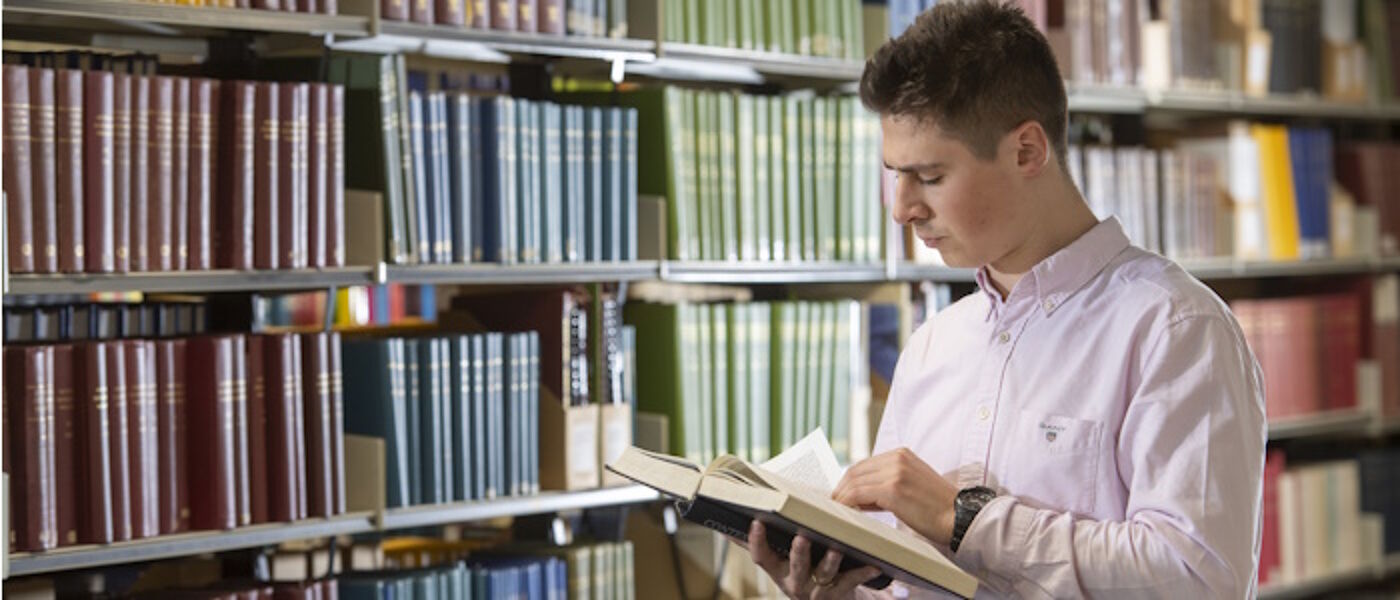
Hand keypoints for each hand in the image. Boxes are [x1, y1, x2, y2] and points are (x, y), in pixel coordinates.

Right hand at [748, 520, 881, 599]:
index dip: (756, 541)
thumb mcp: (778, 562)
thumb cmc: (802, 573)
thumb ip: (759, 545)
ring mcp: (817, 589)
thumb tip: (729, 525)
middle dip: (798, 552)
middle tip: (802, 537)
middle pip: (795, 565)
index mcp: (777, 569)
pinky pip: (851, 581)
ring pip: (824, 574)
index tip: (756, 522)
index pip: (761, 556)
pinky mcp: (839, 592)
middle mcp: (794, 581)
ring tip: (837, 548)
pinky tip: (874, 564)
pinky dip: (863, 572)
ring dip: (831, 560)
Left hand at [831, 448, 959, 545]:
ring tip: (838, 510)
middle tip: (834, 504)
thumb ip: (886, 484)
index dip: (848, 481)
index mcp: (901, 454)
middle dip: (841, 488)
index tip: (840, 495)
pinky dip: (846, 502)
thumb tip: (858, 495)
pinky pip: (857, 493)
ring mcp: (895, 471)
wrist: (960, 517)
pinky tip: (845, 511)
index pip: (863, 464)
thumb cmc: (937, 508)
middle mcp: (897, 458)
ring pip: (853, 480)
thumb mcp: (910, 485)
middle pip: (855, 470)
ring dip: (841, 496)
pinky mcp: (892, 488)